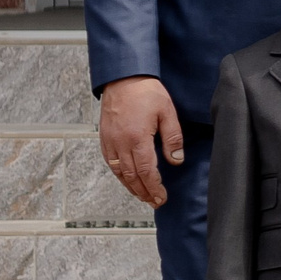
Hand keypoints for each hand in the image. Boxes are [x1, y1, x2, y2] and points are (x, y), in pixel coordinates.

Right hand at [98, 76, 182, 208]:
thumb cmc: (146, 91)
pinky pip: (110, 162)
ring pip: (119, 172)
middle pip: (132, 176)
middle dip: (144, 192)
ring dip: (131, 187)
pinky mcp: (104, 137)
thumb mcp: (168, 112)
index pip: (147, 171)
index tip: (162, 198)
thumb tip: (176, 161)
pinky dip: (119, 174)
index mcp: (137, 138)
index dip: (155, 188)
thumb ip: (172, 138)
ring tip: (142, 195)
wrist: (123, 77)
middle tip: (154, 202)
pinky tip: (126, 179)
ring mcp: (110, 141)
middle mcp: (120, 143)